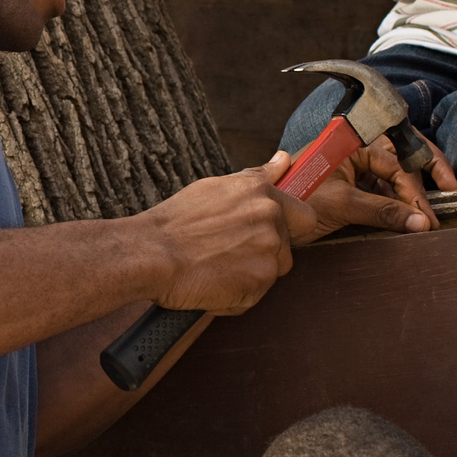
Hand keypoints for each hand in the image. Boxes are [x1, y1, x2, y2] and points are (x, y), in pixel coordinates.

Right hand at [139, 152, 313, 315]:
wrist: (151, 254)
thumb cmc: (176, 222)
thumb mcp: (216, 188)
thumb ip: (257, 177)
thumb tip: (284, 160)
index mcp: (261, 193)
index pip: (304, 216)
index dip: (291, 230)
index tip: (269, 236)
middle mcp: (271, 219)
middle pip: (284, 250)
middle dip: (260, 255)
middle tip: (223, 253)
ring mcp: (269, 251)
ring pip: (269, 273)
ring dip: (247, 276)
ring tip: (213, 269)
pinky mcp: (260, 282)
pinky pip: (254, 295)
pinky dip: (235, 297)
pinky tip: (210, 284)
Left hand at [293, 135, 449, 241]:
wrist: (268, 219)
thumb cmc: (296, 199)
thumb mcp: (343, 204)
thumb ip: (383, 211)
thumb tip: (420, 221)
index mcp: (351, 145)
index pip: (395, 164)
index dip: (414, 191)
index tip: (427, 215)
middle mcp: (353, 154)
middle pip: (398, 167)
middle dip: (419, 190)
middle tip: (436, 215)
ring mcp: (350, 172)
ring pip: (389, 183)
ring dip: (406, 202)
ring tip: (421, 224)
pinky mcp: (346, 190)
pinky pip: (377, 195)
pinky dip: (391, 209)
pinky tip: (402, 223)